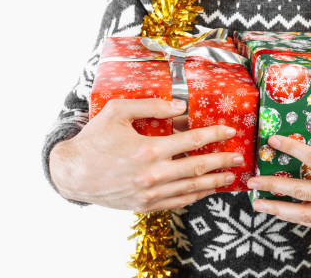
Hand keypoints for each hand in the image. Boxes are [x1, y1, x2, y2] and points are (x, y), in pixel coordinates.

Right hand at [49, 98, 243, 211]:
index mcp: (149, 149)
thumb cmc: (94, 139)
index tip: (230, 131)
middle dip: (222, 162)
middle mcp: (153, 174)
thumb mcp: (117, 112)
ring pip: (191, 188)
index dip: (214, 134)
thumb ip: (151, 105)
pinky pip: (177, 202)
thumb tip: (181, 106)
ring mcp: (150, 193)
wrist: (72, 173)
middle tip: (239, 159)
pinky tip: (204, 191)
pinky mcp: (145, 205)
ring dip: (214, 183)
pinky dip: (194, 197)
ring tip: (230, 178)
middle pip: (198, 167)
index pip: (193, 141)